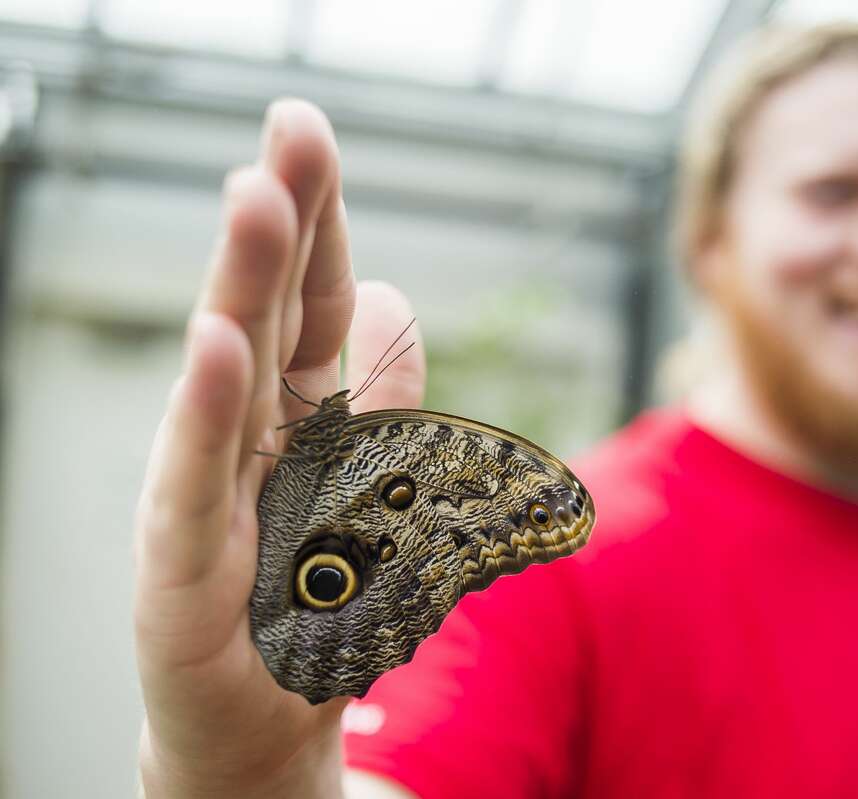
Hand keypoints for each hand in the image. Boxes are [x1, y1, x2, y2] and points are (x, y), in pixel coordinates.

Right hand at [133, 99, 423, 797]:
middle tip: (290, 126)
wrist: (266, 727)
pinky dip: (211, 411)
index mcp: (298, 418)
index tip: (309, 133)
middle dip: (283, 221)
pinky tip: (217, 342)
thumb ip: (379, 398)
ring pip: (232, 377)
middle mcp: (249, 439)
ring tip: (254, 195)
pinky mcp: (182, 562)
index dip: (318, 223)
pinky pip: (201, 477)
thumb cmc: (310, 604)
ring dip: (244, 285)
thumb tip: (389, 294)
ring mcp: (209, 493)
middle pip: (270, 316)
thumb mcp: (370, 486)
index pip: (312, 304)